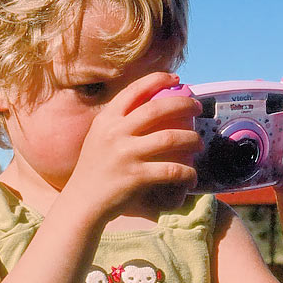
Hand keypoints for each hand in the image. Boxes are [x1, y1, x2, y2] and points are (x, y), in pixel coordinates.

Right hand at [64, 72, 202, 222]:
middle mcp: (115, 133)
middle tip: (198, 109)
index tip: (176, 79)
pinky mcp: (135, 176)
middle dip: (184, 104)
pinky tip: (192, 175)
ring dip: (192, 139)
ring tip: (199, 143)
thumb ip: (118, 123)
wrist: (82, 203)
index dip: (158, 80)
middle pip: (158, 109)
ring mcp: (125, 154)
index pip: (135, 90)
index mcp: (107, 120)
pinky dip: (186, 172)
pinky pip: (171, 170)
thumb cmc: (94, 171)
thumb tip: (147, 107)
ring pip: (170, 138)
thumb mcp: (98, 138)